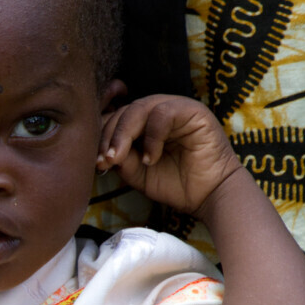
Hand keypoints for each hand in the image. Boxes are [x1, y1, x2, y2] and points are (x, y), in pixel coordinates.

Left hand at [96, 95, 239, 215]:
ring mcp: (175, 108)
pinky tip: (151, 158)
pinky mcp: (192, 111)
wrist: (208, 196)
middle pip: (123, 111)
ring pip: (139, 108)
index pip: (114, 117)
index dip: (100, 135)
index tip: (96, 161)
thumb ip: (120, 158)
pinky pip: (163, 113)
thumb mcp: (137, 173)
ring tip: (119, 158)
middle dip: (108, 136)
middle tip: (104, 161)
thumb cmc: (174, 184)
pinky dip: (152, 136)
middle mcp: (157, 112)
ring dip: (123, 134)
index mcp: (142, 123)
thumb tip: (101, 151)